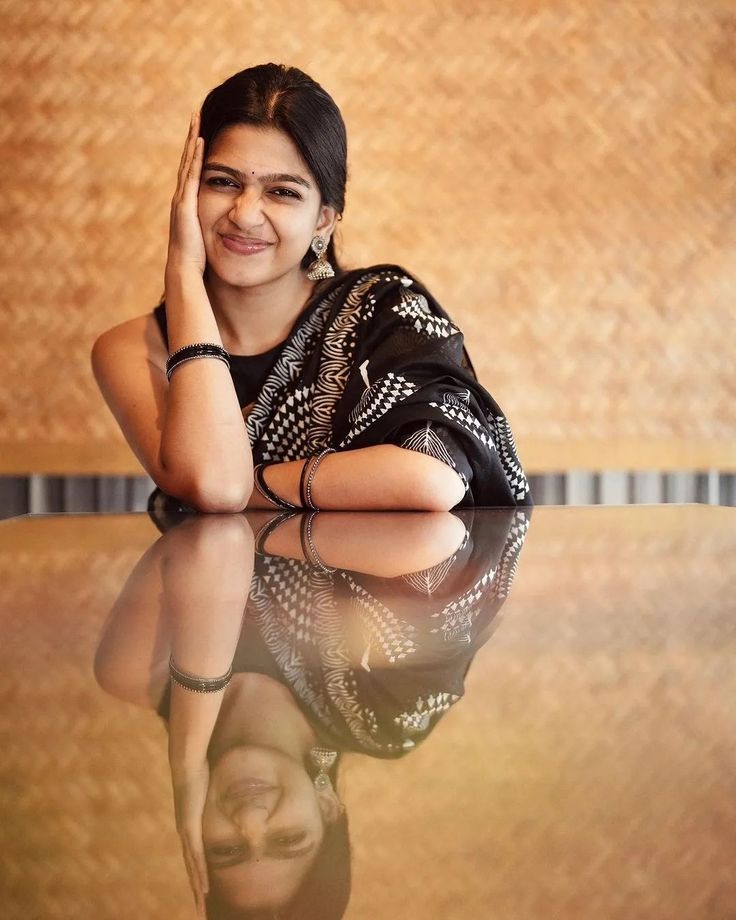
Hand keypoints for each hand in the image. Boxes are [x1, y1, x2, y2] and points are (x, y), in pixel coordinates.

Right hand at [166, 111, 206, 280]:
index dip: (197, 152)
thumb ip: (217, 223)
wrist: (185, 271)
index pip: (193, 171)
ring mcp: (182, 199)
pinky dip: (196, 157)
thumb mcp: (209, 235)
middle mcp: (182, 197)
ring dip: (192, 140)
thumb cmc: (199, 260)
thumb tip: (232, 221)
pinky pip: (193, 175)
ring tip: (197, 119)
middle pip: (188, 160)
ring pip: (188, 162)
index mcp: (188, 203)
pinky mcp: (186, 204)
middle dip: (192, 137)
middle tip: (197, 115)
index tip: (203, 132)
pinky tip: (201, 141)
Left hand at [171, 760, 209, 917]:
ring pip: (192, 869)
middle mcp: (185, 833)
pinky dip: (200, 874)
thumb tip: (224, 790)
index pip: (193, 856)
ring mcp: (186, 832)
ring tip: (201, 907)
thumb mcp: (209, 788)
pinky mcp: (190, 828)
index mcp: (188, 826)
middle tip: (201, 910)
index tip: (202, 891)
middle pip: (191, 869)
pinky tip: (203, 889)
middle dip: (196, 891)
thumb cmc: (198, 770)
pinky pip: (196, 857)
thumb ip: (214, 795)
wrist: (186, 762)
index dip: (197, 875)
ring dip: (197, 890)